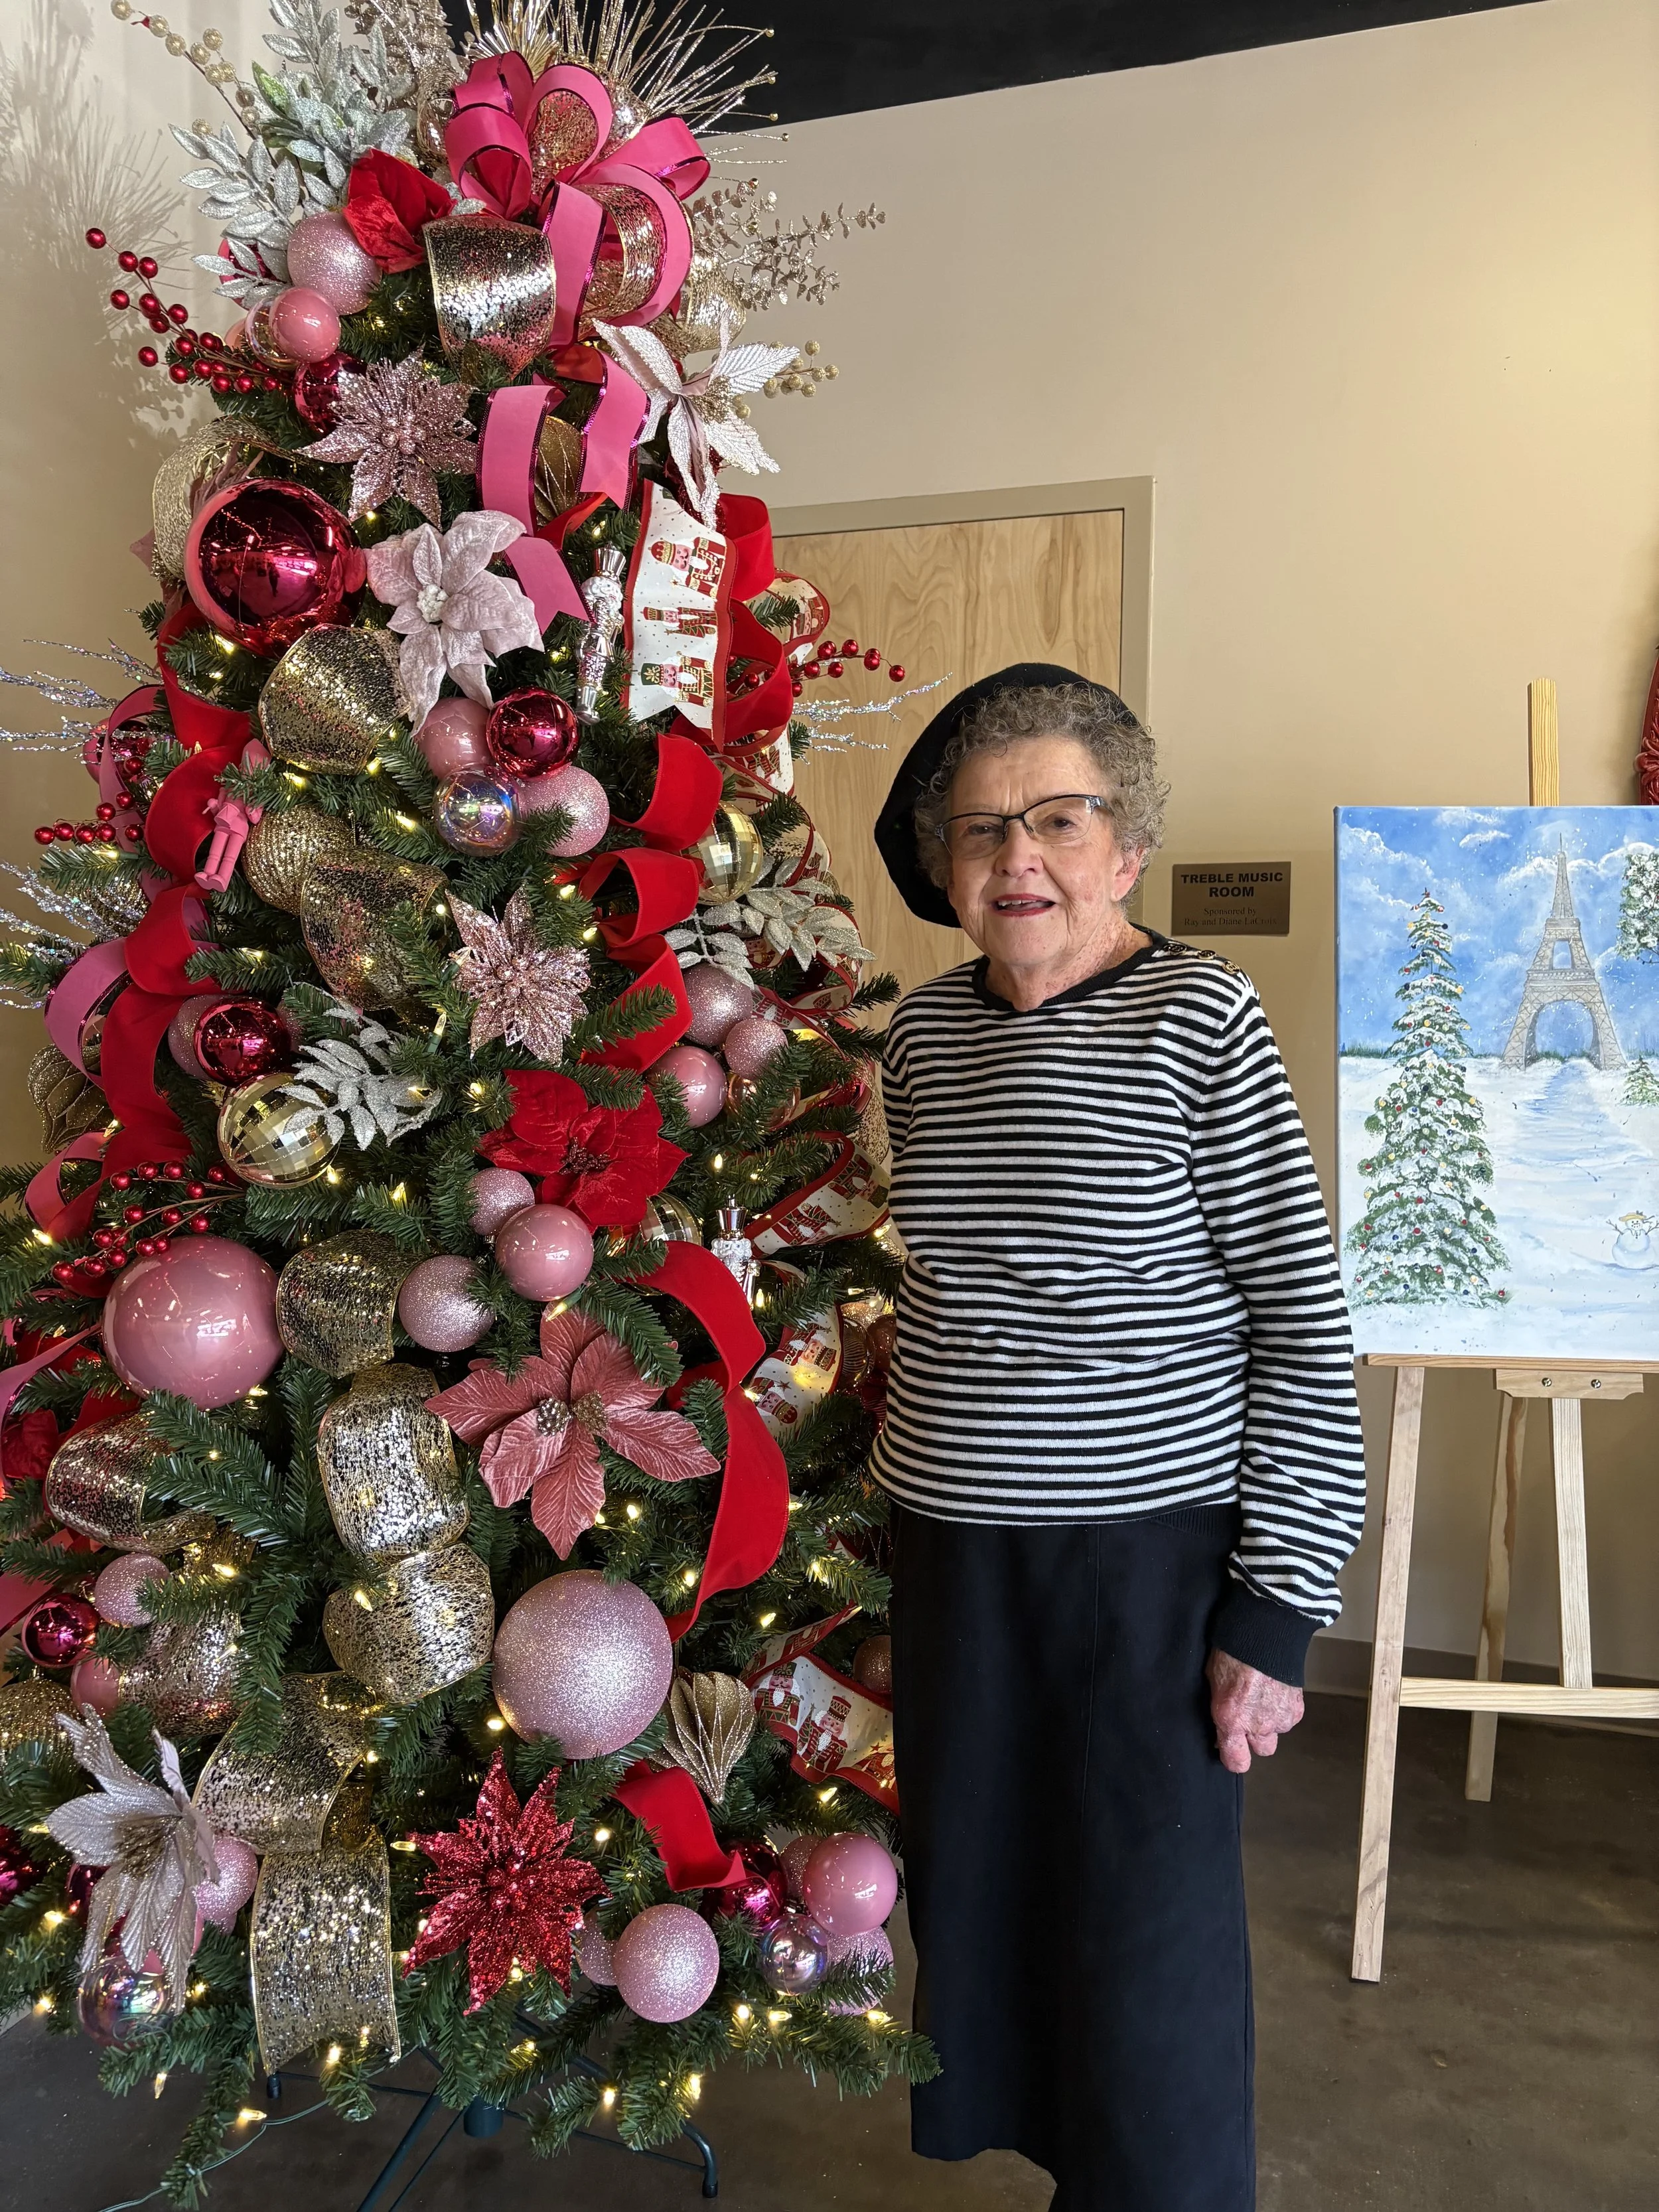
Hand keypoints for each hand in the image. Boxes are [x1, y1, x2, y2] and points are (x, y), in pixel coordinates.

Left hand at [1206, 1649, 1303, 1773]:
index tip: (1229, 1748)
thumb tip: (1222, 1724)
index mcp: (1231, 1719)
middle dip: (1255, 1738)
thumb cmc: (1233, 1650)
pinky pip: (1289, 1718)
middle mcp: (1257, 1725)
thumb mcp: (1213, 1680)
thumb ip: (1219, 1708)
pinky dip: (1282, 1709)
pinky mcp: (1296, 1708)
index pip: (1236, 1762)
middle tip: (1248, 1717)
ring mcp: (1279, 1718)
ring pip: (1277, 1733)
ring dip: (1270, 1721)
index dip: (1233, 1757)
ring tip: (1263, 1697)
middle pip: (1261, 1750)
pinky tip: (1275, 1690)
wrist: (1264, 1632)